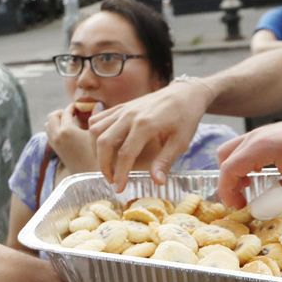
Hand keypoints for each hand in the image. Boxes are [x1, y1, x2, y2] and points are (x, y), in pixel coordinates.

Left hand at [45, 104, 97, 173]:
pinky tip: (69, 132)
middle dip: (62, 112)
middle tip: (74, 113)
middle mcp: (57, 136)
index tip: (81, 105)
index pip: (67, 111)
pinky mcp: (55, 151)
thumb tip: (95, 105)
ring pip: (48, 125)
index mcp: (67, 130)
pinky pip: (49, 134)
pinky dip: (55, 129)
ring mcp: (54, 144)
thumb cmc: (99, 155)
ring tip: (71, 122)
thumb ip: (94, 118)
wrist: (92, 178)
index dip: (74, 106)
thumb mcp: (97, 134)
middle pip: (52, 116)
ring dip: (57, 121)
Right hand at [89, 80, 212, 190]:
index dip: (120, 174)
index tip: (118, 188)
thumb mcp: (181, 141)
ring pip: (96, 130)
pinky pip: (97, 119)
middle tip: (111, 179)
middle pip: (104, 142)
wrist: (185, 93)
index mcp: (146, 125)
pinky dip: (95, 134)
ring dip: (96, 150)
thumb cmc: (186, 118)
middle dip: (103, 165)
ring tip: (106, 164)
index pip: (125, 154)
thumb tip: (157, 182)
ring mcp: (122, 109)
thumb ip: (165, 161)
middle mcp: (129, 116)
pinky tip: (103, 145)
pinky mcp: (120, 106)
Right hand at [216, 116, 281, 207]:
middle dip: (228, 180)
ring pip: (234, 149)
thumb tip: (258, 213)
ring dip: (236, 169)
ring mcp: (263, 130)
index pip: (228, 169)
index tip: (237, 208)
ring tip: (250, 187)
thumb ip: (276, 201)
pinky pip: (247, 146)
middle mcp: (257, 135)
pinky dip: (246, 161)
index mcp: (261, 146)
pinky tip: (263, 173)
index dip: (227, 192)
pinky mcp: (272, 131)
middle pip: (225, 157)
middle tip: (241, 199)